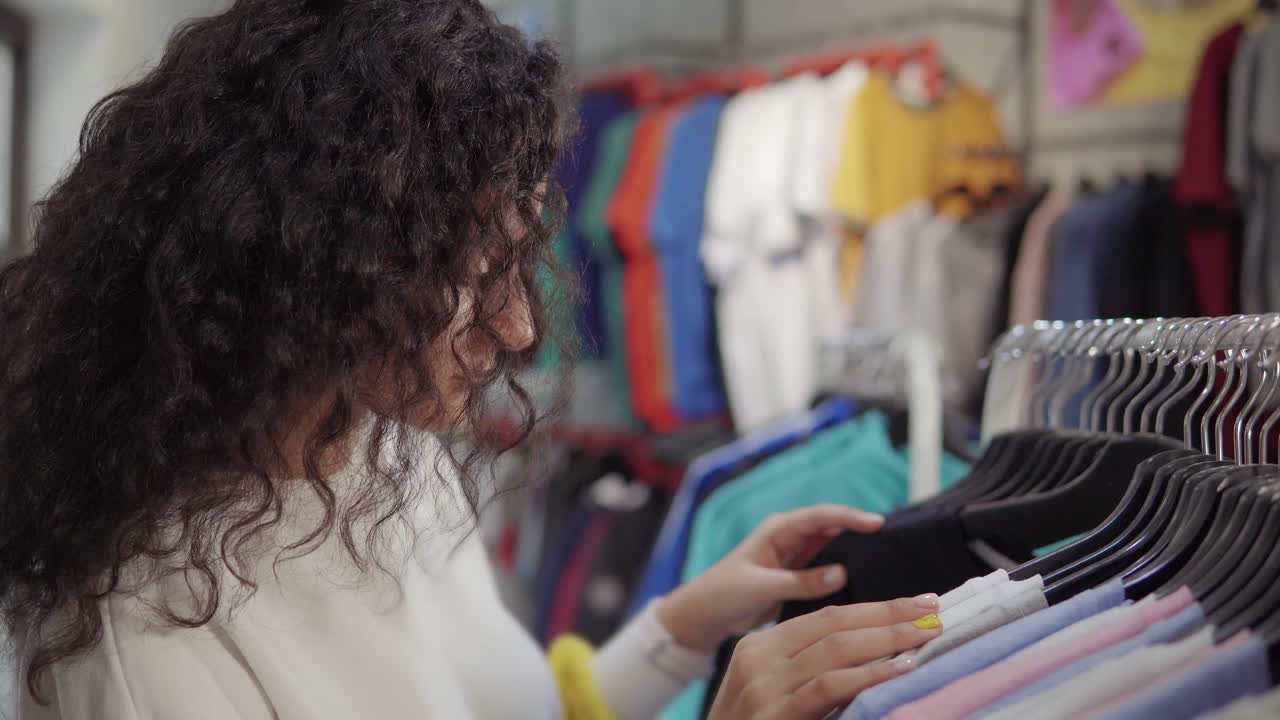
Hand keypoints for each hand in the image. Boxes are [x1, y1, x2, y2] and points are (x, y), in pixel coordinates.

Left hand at [657, 504, 885, 653]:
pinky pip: (829, 571)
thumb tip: (841, 573)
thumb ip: (800, 581)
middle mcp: (791, 538)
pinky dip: (846, 574)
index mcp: (778, 530)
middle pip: (833, 529)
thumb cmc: (724, 594)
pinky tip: (867, 582)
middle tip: (894, 543)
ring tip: (889, 560)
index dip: (849, 517)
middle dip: (860, 532)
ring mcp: (797, 558)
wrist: (705, 615)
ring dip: (856, 554)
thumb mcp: (761, 587)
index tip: (877, 524)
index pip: (820, 516)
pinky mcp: (800, 577)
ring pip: (834, 549)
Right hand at [706, 597, 942, 719]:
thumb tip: (870, 647)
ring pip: (834, 648)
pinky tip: (898, 670)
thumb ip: (807, 666)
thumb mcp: (772, 689)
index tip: (917, 603)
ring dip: (887, 639)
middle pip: (834, 623)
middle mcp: (758, 657)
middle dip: (889, 615)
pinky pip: (828, 686)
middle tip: (932, 612)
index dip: (876, 607)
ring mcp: (763, 686)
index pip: (826, 615)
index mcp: (759, 645)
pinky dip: (867, 675)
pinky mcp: (774, 714)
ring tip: (924, 636)